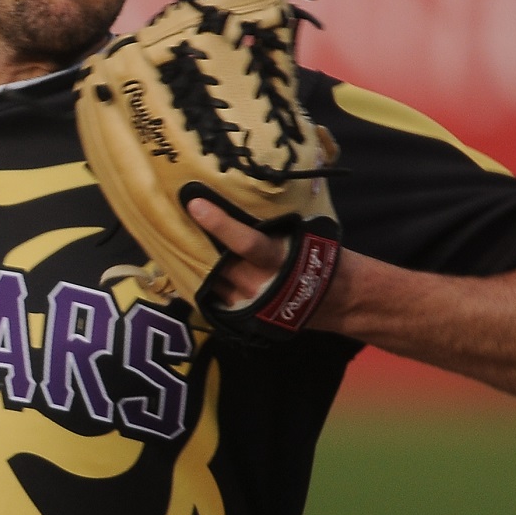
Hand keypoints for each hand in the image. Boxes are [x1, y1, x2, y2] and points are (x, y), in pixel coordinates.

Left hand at [185, 197, 352, 329]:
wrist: (340, 300)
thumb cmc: (320, 257)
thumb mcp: (302, 236)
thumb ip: (272, 226)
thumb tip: (240, 198)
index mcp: (278, 260)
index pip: (244, 241)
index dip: (218, 224)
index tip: (195, 204)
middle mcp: (259, 284)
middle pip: (216, 261)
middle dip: (195, 241)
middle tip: (175, 217)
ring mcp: (249, 303)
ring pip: (210, 280)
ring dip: (196, 261)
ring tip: (180, 237)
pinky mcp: (242, 316)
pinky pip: (214, 296)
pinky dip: (204, 280)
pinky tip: (193, 264)